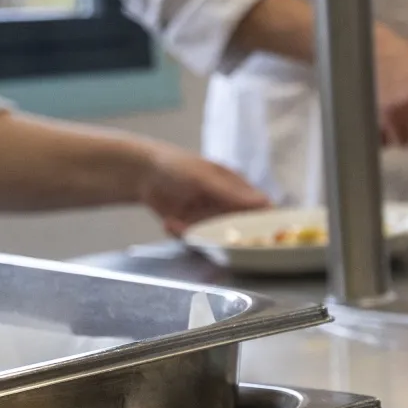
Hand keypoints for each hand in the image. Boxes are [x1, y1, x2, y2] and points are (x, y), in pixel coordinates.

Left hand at [138, 145, 269, 234]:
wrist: (142, 173)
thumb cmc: (178, 166)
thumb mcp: (205, 178)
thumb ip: (232, 194)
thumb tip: (266, 204)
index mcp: (239, 190)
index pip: (262, 211)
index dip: (264, 226)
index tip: (256, 239)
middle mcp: (229, 207)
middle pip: (240, 231)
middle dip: (220, 236)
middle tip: (202, 231)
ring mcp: (212, 220)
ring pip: (214, 240)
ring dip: (194, 233)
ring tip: (175, 221)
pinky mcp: (196, 230)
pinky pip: (196, 241)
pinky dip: (181, 234)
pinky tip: (170, 221)